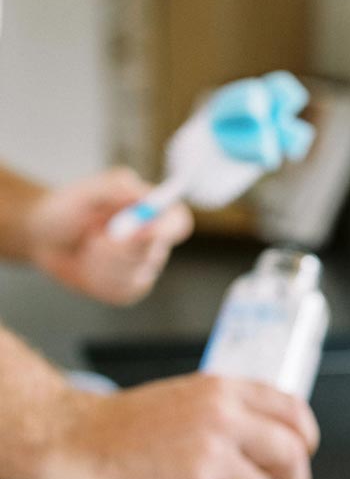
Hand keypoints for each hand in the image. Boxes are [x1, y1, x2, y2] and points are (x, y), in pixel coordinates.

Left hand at [28, 168, 193, 304]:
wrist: (43, 237)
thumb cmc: (66, 208)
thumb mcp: (87, 191)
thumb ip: (118, 187)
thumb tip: (148, 198)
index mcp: (151, 210)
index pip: (177, 222)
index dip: (168, 229)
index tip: (144, 230)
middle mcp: (153, 240)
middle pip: (154, 254)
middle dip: (120, 250)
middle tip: (96, 241)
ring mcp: (142, 267)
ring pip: (136, 276)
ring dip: (103, 264)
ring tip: (87, 250)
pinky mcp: (128, 288)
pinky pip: (122, 291)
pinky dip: (98, 280)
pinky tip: (88, 268)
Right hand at [29, 374, 319, 478]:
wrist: (68, 440)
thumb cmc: (126, 425)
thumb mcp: (190, 397)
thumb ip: (236, 411)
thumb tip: (286, 442)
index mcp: (225, 389)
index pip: (295, 413)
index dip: (305, 442)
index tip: (300, 459)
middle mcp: (223, 417)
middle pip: (292, 458)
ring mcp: (209, 454)